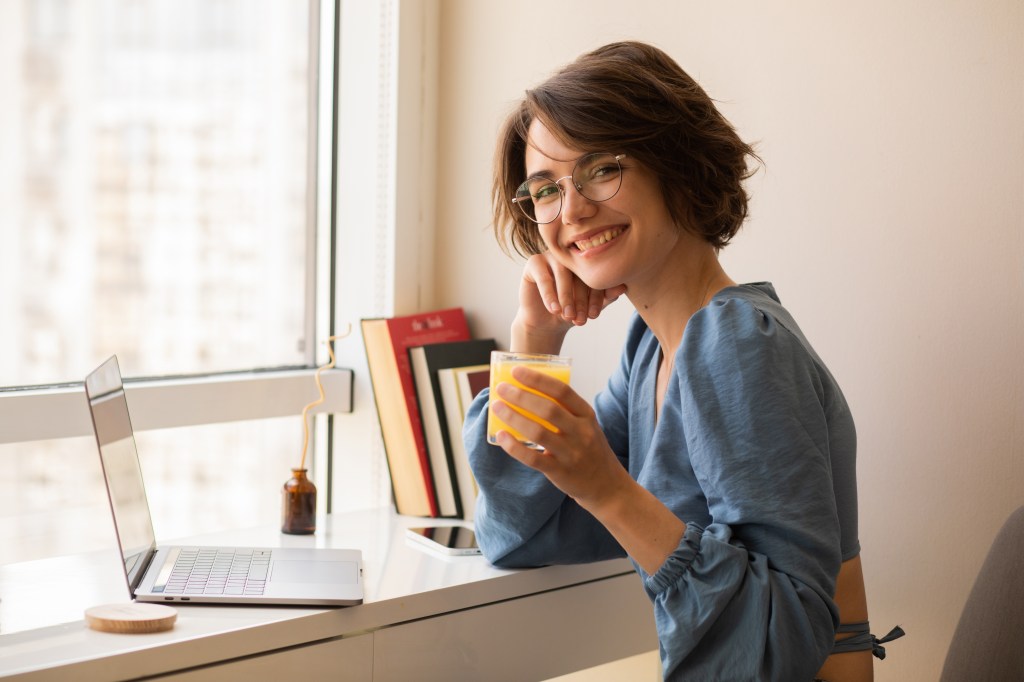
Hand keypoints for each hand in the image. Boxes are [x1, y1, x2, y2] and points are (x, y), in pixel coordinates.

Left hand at [490, 365, 630, 509]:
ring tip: (497, 407)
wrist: (607, 485)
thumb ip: (565, 411)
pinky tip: (501, 436)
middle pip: (548, 409)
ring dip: (514, 417)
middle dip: (521, 396)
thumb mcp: (586, 426)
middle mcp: (581, 433)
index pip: (562, 391)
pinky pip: (533, 459)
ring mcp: (571, 453)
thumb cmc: (590, 449)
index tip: (516, 371)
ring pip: (538, 432)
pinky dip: (514, 447)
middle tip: (501, 388)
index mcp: (587, 415)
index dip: (538, 379)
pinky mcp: (560, 472)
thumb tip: (527, 392)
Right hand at [511, 253, 625, 353]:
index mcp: (587, 262)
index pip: (595, 276)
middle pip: (579, 274)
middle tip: (581, 319)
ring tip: (567, 315)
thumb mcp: (589, 307)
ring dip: (566, 296)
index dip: (597, 296)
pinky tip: (554, 309)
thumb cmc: (569, 312)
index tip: (594, 316)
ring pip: (562, 273)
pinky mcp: (534, 262)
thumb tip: (623, 287)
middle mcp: (571, 256)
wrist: (544, 322)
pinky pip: (543, 276)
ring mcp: (552, 256)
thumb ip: (606, 297)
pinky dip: (549, 294)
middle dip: (581, 299)